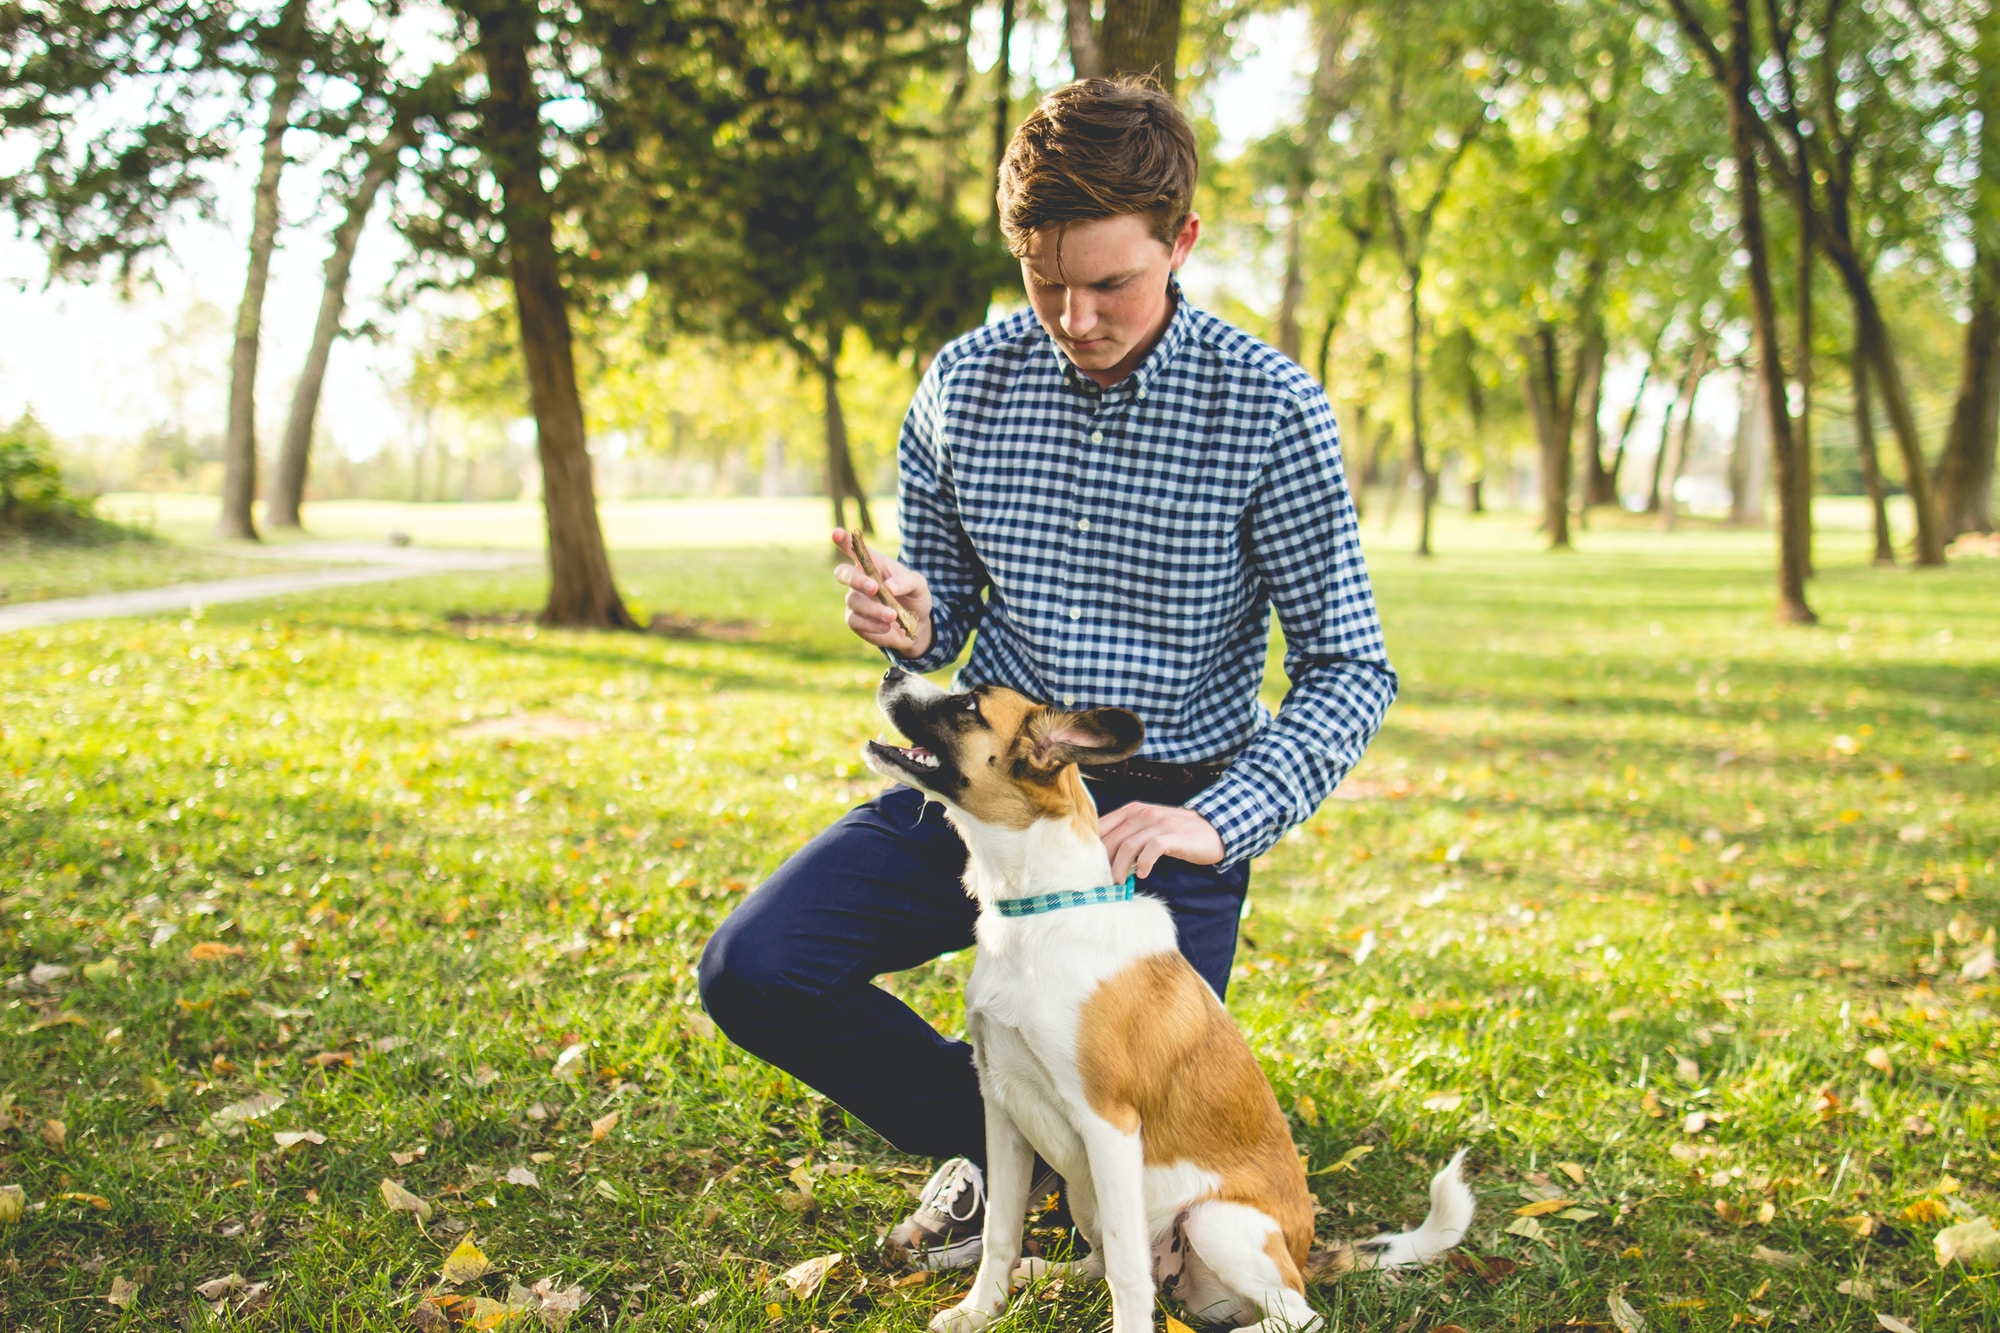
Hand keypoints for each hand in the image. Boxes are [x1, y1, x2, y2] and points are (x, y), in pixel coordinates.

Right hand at [832, 529, 934, 659]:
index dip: (843, 540)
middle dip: (856, 580)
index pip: (854, 549)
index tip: (836, 533)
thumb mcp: (918, 585)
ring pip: (853, 601)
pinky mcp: (856, 621)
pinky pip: (856, 622)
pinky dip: (872, 625)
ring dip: (874, 609)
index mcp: (873, 564)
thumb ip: (906, 582)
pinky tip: (886, 626)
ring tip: (893, 616)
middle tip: (874, 588)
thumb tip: (888, 587)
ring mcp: (855, 601)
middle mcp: (859, 580)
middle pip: (843, 574)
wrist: (917, 625)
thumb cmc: (915, 596)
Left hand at [1097, 802, 1223, 878]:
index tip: (1089, 867)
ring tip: (1118, 883)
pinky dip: (1144, 863)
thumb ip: (1128, 835)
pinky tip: (1143, 874)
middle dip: (1104, 862)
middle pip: (1112, 838)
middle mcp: (1143, 813)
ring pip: (1128, 845)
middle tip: (1101, 881)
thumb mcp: (1149, 828)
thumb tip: (1103, 857)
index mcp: (1133, 810)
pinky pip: (1152, 849)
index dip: (1092, 848)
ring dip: (1120, 867)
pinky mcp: (1173, 835)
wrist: (1214, 829)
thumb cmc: (1177, 832)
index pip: (1102, 826)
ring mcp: (1159, 823)